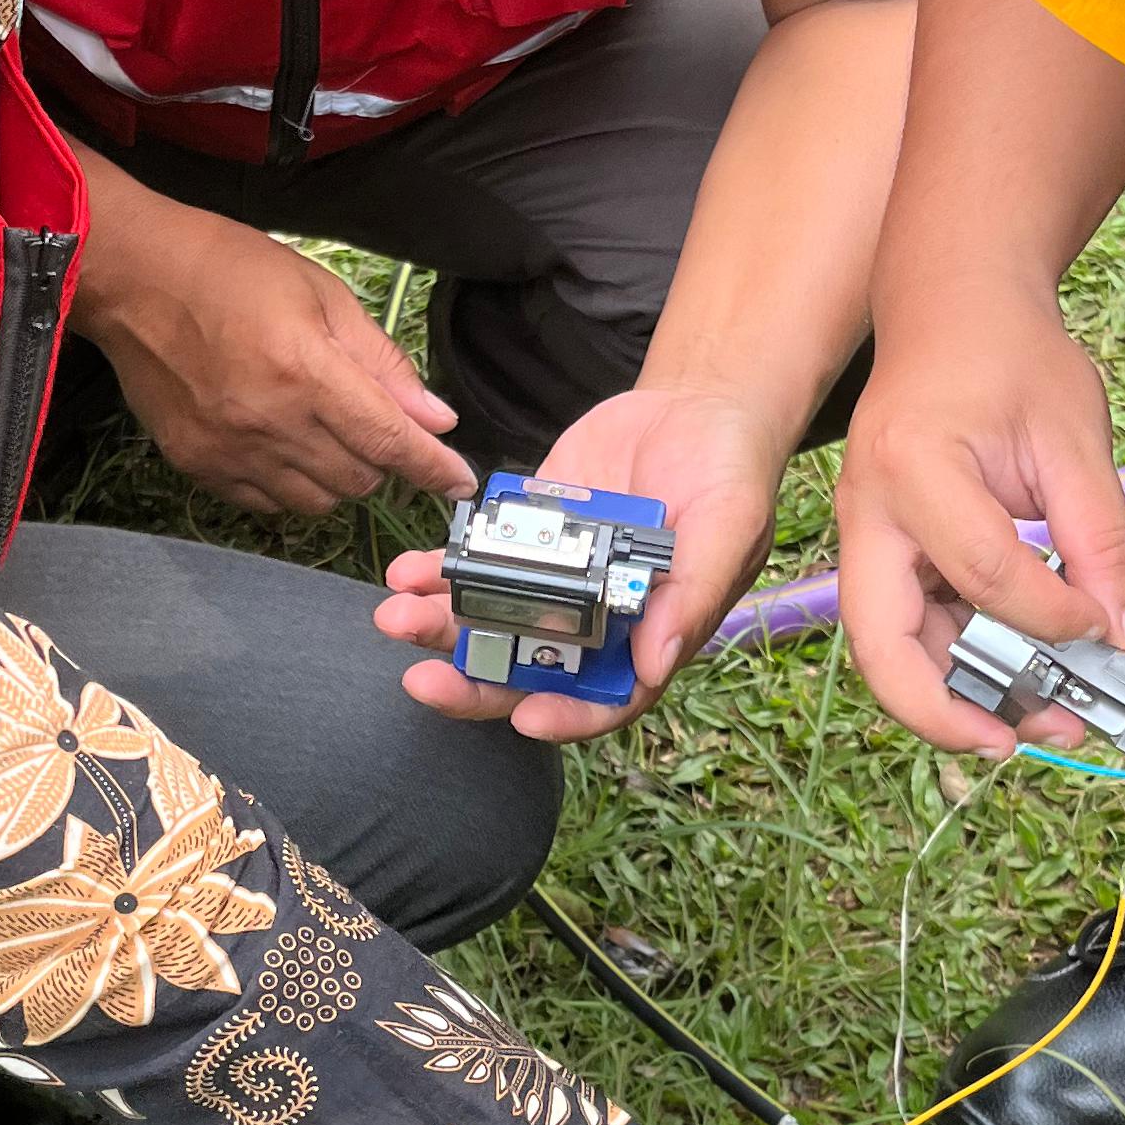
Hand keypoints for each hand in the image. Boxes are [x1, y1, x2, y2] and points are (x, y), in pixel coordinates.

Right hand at [85, 213, 472, 516]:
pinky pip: (267, 504)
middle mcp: (269, 422)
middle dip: (382, 459)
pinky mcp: (197, 465)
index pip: (391, 441)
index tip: (461, 484)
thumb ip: (381, 361)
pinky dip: (290, 485)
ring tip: (323, 432)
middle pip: (359, 479)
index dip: (434, 469)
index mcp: (306, 371)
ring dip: (338, 476)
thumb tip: (434, 418)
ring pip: (317, 501)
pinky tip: (283, 446)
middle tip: (369, 422)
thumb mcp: (320, 294)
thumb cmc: (230, 270)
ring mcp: (230, 451)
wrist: (131, 278)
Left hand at [374, 381, 781, 738]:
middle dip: (471, 681)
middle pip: (525, 673)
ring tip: (393, 615)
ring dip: (438, 627)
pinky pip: (475, 565)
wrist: (695, 408)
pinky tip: (405, 570)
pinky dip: (437, 571)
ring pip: (487, 622)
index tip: (524, 716)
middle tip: (421, 680)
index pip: (601, 700)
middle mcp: (592, 624)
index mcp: (646, 640)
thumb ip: (694, 595)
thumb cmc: (730, 474)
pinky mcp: (526, 539)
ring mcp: (553, 582)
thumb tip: (657, 665)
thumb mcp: (730, 527)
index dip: (563, 716)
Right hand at [834, 280, 1124, 754]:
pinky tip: (1020, 679)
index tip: (1112, 628)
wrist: (955, 308)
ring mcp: (866, 538)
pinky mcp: (886, 553)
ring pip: (892, 651)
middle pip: (883, 647)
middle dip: (947, 712)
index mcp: (912, 470)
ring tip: (1037, 722)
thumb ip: (1099, 536)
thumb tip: (1122, 629)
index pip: (983, 575)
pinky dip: (961, 662)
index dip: (1053, 616)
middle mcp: (868, 515)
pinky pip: (913, 627)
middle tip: (1017, 745)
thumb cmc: (1008, 353)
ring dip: (957, 698)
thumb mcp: (1073, 436)